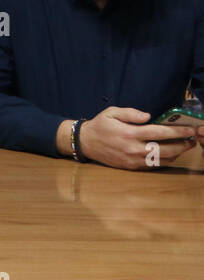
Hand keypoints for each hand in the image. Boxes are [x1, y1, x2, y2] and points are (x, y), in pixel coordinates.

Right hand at [70, 107, 196, 169]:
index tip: (190, 129)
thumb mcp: (112, 112)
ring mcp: (133, 160)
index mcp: (130, 134)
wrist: (85, 143)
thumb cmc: (100, 125)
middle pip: (166, 149)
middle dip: (182, 144)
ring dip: (177, 154)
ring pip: (162, 160)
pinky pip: (153, 165)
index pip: (159, 133)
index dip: (177, 131)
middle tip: (193, 139)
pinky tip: (171, 154)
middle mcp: (134, 149)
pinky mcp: (132, 167)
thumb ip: (131, 113)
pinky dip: (165, 160)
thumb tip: (149, 116)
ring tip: (185, 146)